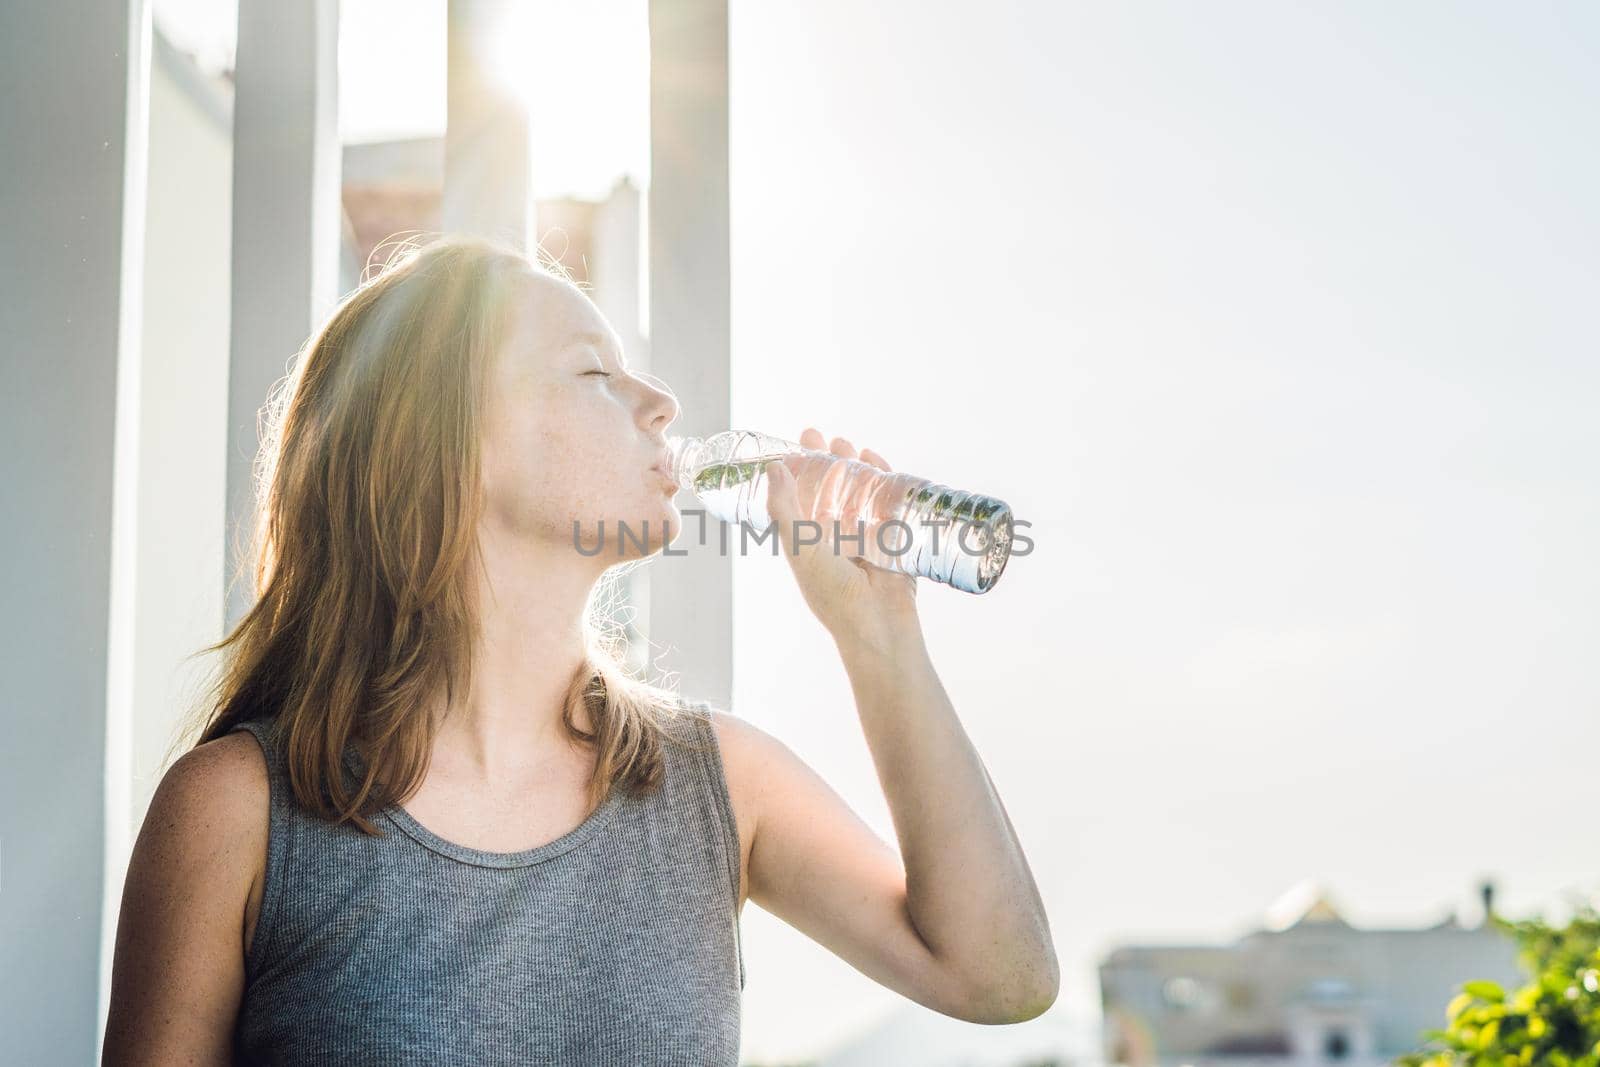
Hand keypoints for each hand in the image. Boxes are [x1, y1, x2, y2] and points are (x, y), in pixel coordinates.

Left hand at [764, 427, 919, 644]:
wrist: (878, 625)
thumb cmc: (832, 592)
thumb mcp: (799, 548)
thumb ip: (784, 509)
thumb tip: (773, 468)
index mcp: (808, 541)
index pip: (799, 496)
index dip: (797, 469)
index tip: (797, 443)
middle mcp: (835, 537)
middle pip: (829, 490)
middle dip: (827, 462)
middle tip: (824, 436)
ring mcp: (865, 536)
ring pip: (858, 493)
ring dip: (854, 467)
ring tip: (849, 445)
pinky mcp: (893, 537)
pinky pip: (888, 502)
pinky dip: (884, 480)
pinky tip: (877, 462)